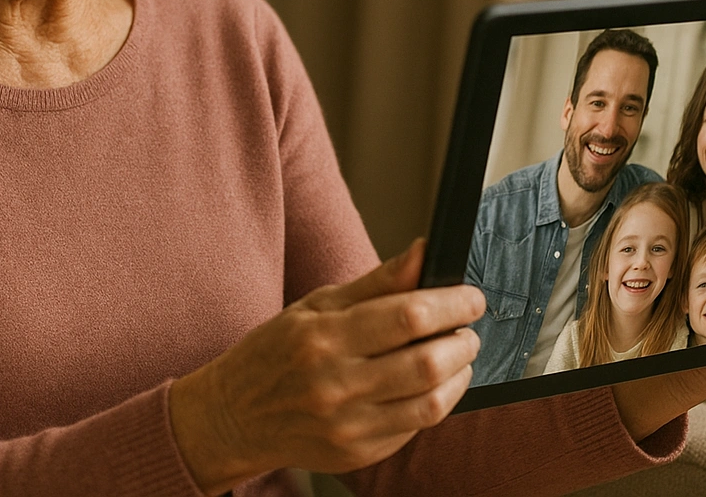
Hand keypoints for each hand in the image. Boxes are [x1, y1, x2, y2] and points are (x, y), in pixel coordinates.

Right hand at [169, 239, 484, 494]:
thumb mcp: (318, 304)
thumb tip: (424, 250)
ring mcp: (347, 426)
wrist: (234, 416)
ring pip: (431, 402)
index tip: (470, 297)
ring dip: (458, 374)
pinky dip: (435, 402)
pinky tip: (429, 385)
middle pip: (427, 362)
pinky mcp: (357, 455)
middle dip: (462, 340)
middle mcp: (335, 384)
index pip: (407, 316)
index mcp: (324, 337)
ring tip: (455, 356)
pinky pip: (415, 428)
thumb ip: (378, 282)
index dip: (452, 304)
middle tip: (465, 328)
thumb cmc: (277, 352)